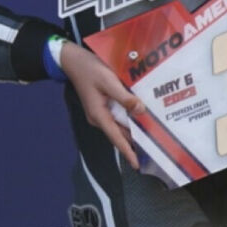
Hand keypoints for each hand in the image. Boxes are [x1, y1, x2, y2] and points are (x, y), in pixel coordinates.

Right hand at [61, 40, 145, 165]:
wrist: (73, 60)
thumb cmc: (90, 70)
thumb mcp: (108, 81)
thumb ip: (124, 97)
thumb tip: (141, 111)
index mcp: (99, 115)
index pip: (116, 137)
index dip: (128, 152)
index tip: (137, 165)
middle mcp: (99, 118)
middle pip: (119, 134)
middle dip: (134, 143)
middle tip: (154, 151)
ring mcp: (99, 113)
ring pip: (119, 126)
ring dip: (133, 132)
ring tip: (151, 138)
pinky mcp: (101, 106)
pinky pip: (118, 118)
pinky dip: (129, 121)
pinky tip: (140, 119)